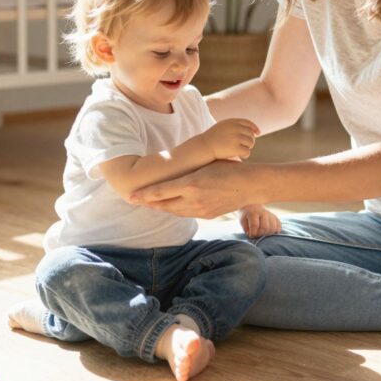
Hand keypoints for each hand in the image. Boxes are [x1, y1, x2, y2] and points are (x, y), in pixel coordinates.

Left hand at [130, 161, 253, 218]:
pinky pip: (186, 214)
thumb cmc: (228, 168)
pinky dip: (175, 210)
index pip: (161, 192)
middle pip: (164, 205)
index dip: (144, 195)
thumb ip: (187, 173)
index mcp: (191, 184)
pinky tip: (171, 207)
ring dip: (161, 208)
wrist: (250, 185)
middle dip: (149, 203)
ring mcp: (200, 210)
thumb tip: (171, 175)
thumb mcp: (204, 165)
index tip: (131, 196)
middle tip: (135, 200)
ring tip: (149, 204)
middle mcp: (193, 200)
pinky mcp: (207, 215)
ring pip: (174, 211)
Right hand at [200, 118, 259, 160]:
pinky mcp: (235, 148)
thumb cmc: (213, 138)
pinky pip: (247, 151)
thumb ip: (235, 126)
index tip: (258, 133)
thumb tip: (253, 130)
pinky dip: (245, 155)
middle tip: (245, 146)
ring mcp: (235, 138)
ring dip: (248, 148)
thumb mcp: (223, 126)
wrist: (204, 146)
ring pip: (250, 143)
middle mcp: (235, 128)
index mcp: (232, 122)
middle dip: (250, 141)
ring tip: (241, 151)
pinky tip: (240, 157)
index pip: (248, 123)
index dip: (254, 128)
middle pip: (251, 134)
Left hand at [239, 205, 281, 237]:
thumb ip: (245, 228)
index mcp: (254, 212)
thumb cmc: (247, 216)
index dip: (253, 233)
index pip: (255, 225)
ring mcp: (271, 215)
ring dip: (267, 234)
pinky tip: (269, 232)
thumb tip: (252, 234)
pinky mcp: (276, 218)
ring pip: (273, 228)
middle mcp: (264, 213)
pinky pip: (279, 227)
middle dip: (260, 234)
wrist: (253, 208)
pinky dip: (275, 231)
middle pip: (265, 227)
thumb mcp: (242, 220)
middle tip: (256, 234)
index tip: (250, 235)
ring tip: (262, 233)